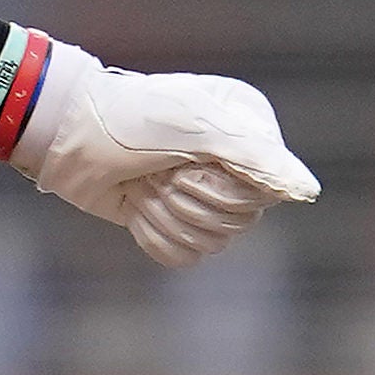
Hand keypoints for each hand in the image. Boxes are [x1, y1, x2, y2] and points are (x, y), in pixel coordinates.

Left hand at [8, 40, 318, 263]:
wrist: (66, 135)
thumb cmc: (128, 119)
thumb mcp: (195, 129)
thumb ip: (256, 159)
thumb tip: (307, 191)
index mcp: (250, 127)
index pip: (267, 190)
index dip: (222, 187)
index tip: (187, 161)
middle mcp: (236, 161)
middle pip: (241, 221)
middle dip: (188, 202)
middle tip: (158, 171)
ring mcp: (206, 192)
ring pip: (214, 242)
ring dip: (167, 217)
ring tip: (144, 184)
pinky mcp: (176, 219)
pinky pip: (186, 255)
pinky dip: (154, 234)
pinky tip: (137, 205)